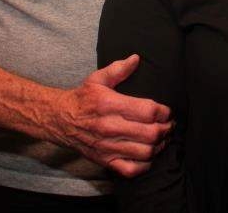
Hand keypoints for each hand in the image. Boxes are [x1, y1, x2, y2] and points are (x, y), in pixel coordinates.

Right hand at [51, 54, 172, 176]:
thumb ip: (118, 69)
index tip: (167, 111)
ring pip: (145, 152)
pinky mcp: (105, 160)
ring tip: (162, 138)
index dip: (164, 111)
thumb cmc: (82, 99)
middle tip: (169, 125)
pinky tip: (148, 155)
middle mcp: (110, 127)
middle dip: (166, 129)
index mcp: (110, 105)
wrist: (59, 120)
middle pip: (150, 133)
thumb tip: (136, 58)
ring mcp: (107, 147)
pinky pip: (131, 169)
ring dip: (159, 146)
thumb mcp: (97, 79)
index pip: (148, 111)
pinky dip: (145, 165)